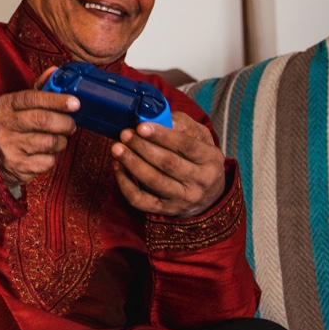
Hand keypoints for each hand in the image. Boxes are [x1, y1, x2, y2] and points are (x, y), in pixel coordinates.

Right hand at [0, 68, 78, 187]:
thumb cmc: (17, 128)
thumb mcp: (23, 106)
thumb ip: (40, 90)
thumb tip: (54, 71)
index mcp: (7, 104)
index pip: (33, 98)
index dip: (57, 100)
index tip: (75, 103)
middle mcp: (4, 123)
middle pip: (43, 120)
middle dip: (65, 123)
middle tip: (71, 126)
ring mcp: (8, 146)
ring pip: (49, 142)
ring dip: (61, 142)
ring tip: (56, 141)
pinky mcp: (16, 165)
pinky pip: (47, 161)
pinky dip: (52, 159)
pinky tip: (44, 155)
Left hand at [111, 112, 225, 217]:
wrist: (208, 195)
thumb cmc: (198, 158)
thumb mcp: (200, 138)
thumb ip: (184, 125)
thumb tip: (164, 119)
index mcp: (211, 159)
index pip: (186, 146)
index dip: (162, 136)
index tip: (142, 127)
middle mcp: (200, 181)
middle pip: (169, 163)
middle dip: (143, 147)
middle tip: (125, 134)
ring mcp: (183, 198)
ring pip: (154, 181)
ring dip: (132, 163)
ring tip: (117, 148)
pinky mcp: (165, 210)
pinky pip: (141, 200)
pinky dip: (125, 184)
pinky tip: (118, 167)